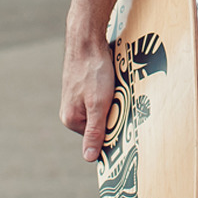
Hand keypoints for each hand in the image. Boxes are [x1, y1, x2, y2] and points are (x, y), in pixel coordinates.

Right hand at [60, 35, 114, 162]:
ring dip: (115, 99)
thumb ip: (95, 131)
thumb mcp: (98, 104)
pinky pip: (103, 93)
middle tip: (121, 97)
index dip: (113, 129)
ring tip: (117, 86)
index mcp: (72, 119)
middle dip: (114, 112)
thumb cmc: (92, 70)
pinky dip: (112, 88)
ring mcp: (78, 97)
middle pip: (101, 121)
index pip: (98, 137)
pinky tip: (114, 78)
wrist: (87, 39)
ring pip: (104, 106)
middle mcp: (72, 110)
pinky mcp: (85, 85)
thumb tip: (89, 158)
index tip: (125, 122)